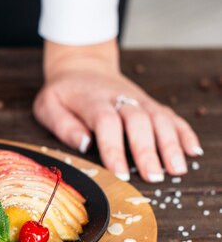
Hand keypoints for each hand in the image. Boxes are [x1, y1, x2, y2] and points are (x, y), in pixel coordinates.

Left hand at [34, 40, 201, 182]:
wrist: (82, 65)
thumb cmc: (63, 92)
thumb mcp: (48, 105)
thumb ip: (62, 124)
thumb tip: (83, 143)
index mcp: (92, 101)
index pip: (107, 123)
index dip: (114, 148)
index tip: (120, 173)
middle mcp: (119, 98)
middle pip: (138, 122)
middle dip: (148, 150)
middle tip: (154, 176)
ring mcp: (138, 99)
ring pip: (159, 119)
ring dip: (171, 144)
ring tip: (177, 169)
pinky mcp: (149, 102)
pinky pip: (170, 115)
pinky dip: (183, 132)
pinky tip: (192, 151)